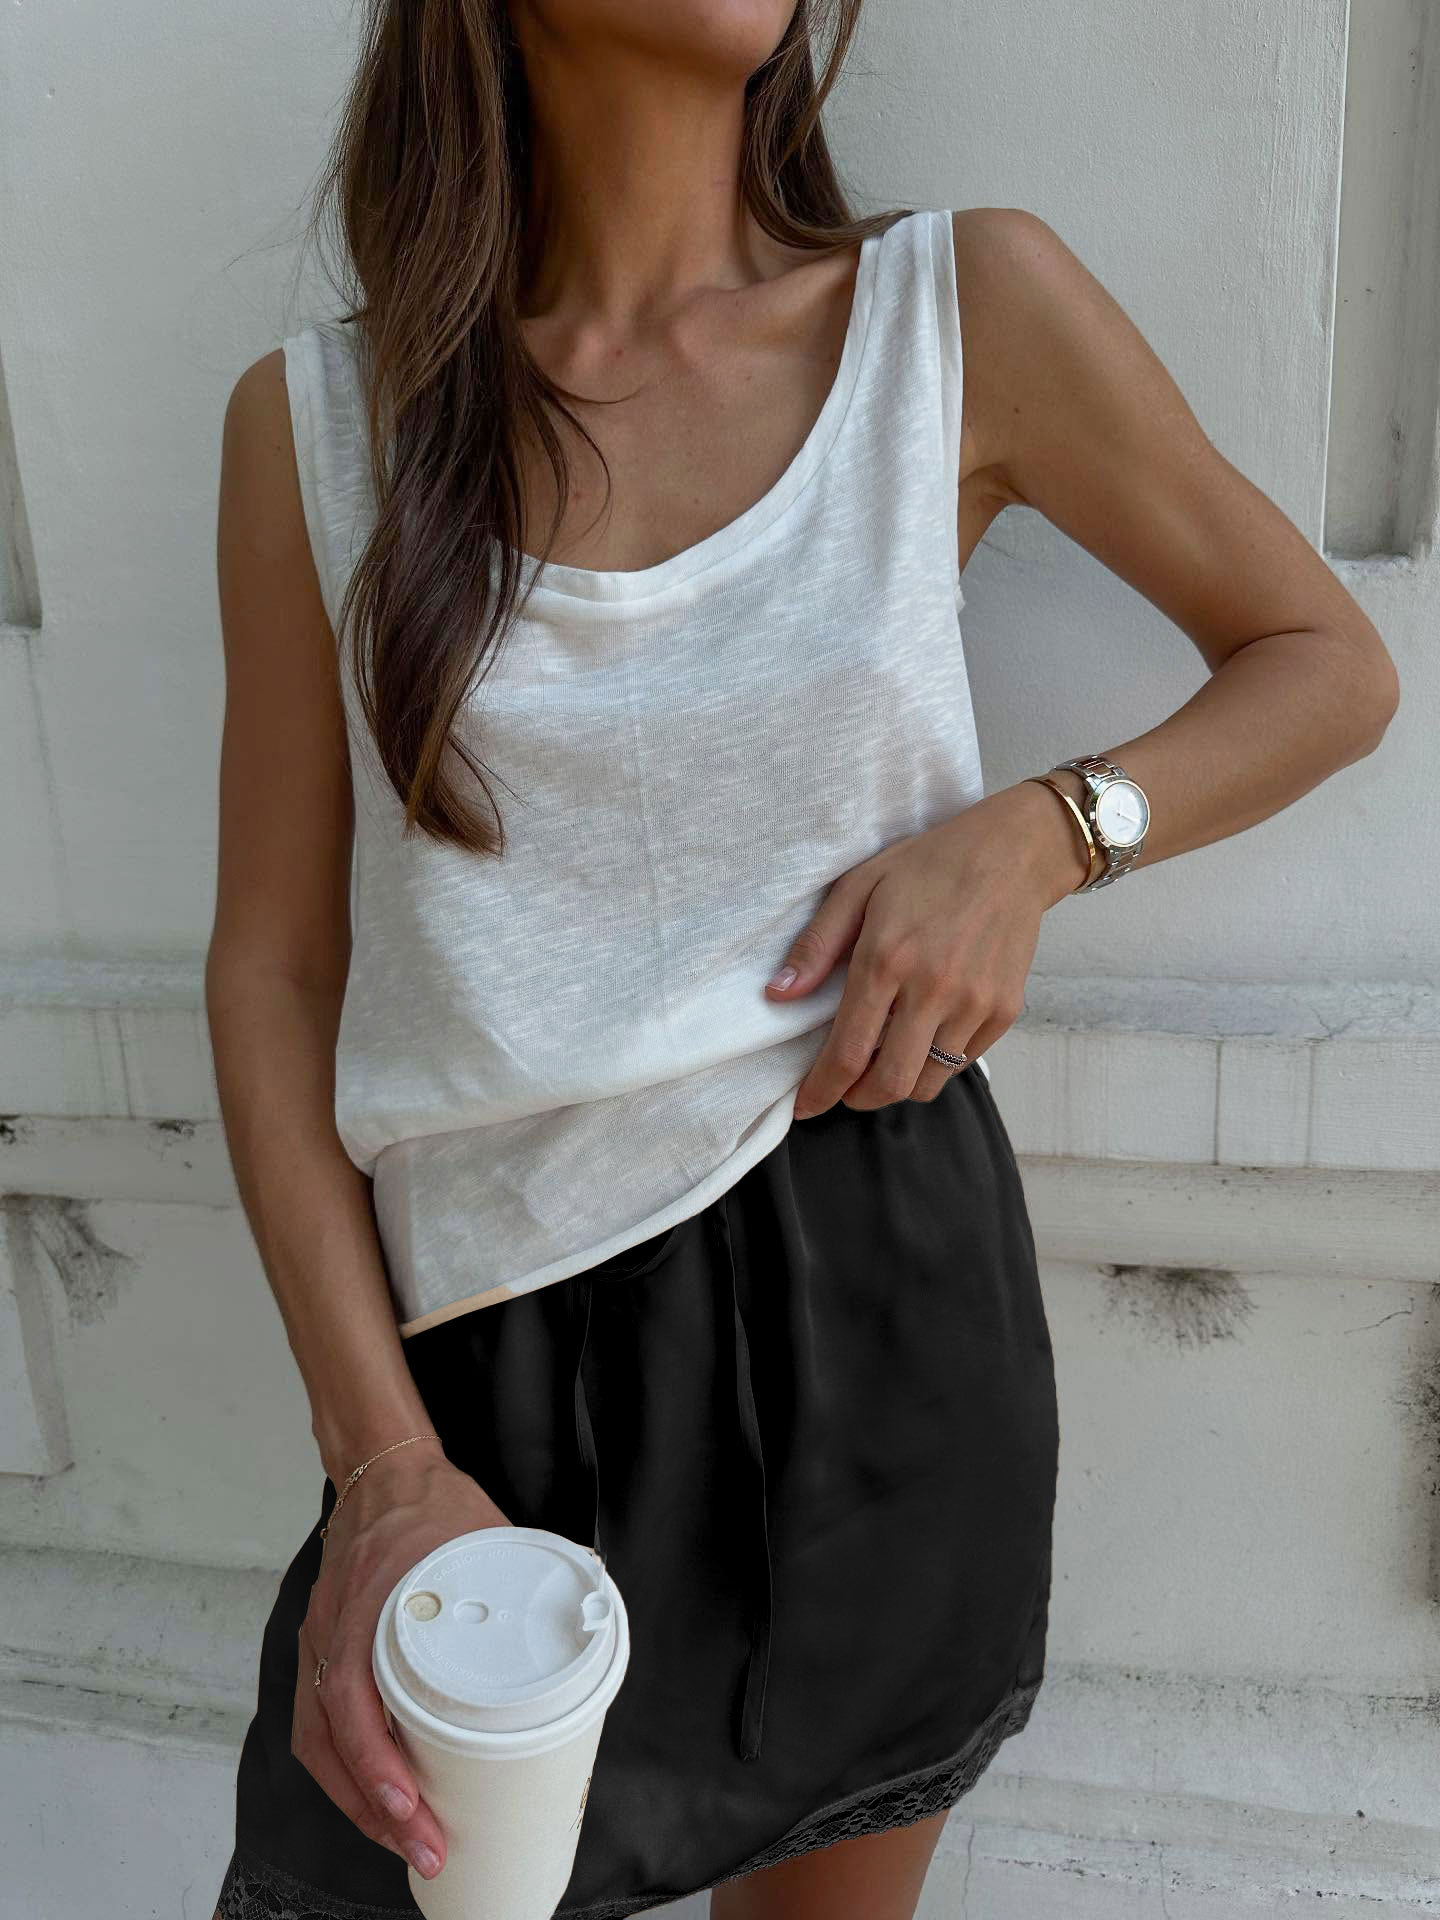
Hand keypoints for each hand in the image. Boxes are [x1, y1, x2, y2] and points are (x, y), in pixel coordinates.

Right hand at [294, 1447, 512, 1882]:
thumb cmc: (435, 1503)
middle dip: (375, 1808)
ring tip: (405, 1840)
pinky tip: (378, 1800)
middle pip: (331, 1739)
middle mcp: (333, 1628)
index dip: (377, 1760)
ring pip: (318, 1741)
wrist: (384, 1468)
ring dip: (357, 1801)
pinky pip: (317, 1724)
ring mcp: (321, 1639)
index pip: (351, 1694)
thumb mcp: (484, 1535)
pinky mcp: (323, 1649)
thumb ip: (520, 1581)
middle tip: (426, 1846)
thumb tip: (587, 1620)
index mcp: (370, 1600)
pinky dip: (345, 1771)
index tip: (412, 1804)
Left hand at [767, 781, 1081, 1119]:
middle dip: (858, 1099)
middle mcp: (934, 989)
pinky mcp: (1004, 1010)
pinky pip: (962, 1062)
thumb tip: (777, 995)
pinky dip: (936, 1062)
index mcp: (888, 959)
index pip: (848, 1052)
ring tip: (884, 1060)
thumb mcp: (859, 887)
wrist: (1012, 854)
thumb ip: (816, 945)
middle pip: (890, 1083)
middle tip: (845, 1088)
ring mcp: (975, 1003)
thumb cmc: (928, 865)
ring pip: (928, 1082)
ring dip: (898, 1083)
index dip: (821, 1090)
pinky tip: (923, 1034)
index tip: (805, 1106)